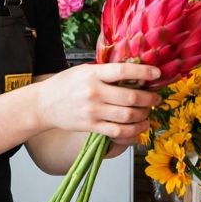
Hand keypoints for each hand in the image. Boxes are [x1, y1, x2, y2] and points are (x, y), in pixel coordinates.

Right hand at [35, 62, 162, 145]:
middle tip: (156, 98)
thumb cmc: (65, 85)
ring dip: (143, 115)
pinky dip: (133, 131)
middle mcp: (94, 93)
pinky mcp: (91, 126)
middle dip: (148, 98)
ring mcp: (93, 112)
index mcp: (93, 74)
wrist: (43, 104)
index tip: (157, 74)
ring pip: (127, 116)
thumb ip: (106, 71)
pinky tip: (139, 127)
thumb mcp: (83, 70)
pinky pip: (118, 131)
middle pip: (130, 97)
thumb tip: (133, 70)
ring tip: (148, 112)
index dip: (143, 72)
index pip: (123, 71)